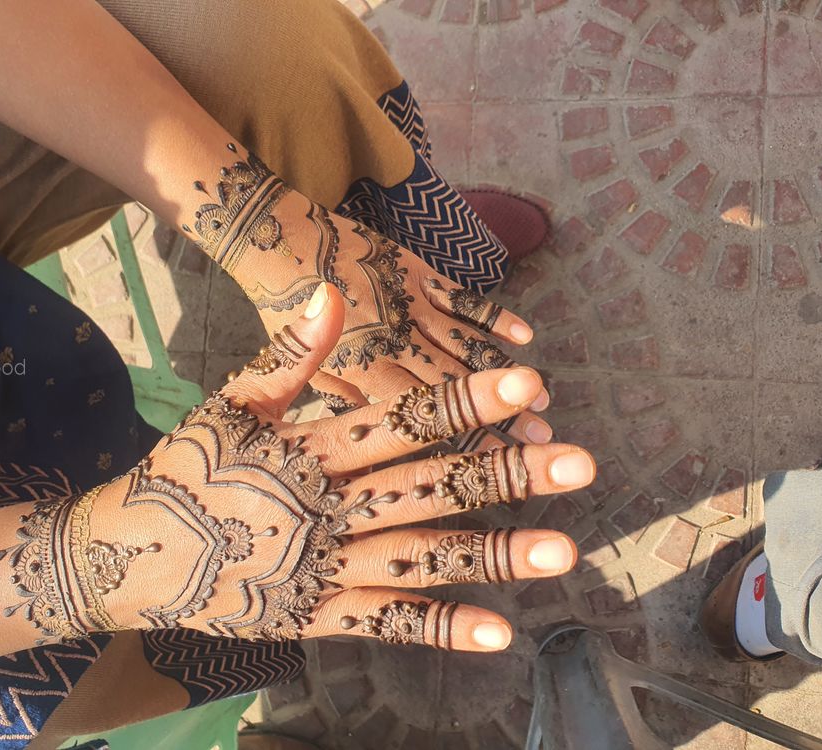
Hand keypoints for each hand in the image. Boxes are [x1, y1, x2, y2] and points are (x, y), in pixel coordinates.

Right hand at [0, 284, 595, 651]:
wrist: (125, 552)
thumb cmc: (186, 468)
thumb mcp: (231, 401)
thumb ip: (289, 353)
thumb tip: (333, 293)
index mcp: (308, 448)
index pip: (400, 421)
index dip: (464, 403)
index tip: (526, 387)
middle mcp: (324, 508)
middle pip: (427, 488)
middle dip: (505, 474)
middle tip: (579, 464)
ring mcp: (320, 567)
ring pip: (419, 557)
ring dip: (494, 555)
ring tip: (564, 552)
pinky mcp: (312, 617)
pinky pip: (382, 622)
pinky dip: (438, 628)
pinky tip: (498, 631)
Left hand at [233, 191, 551, 445]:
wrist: (278, 241)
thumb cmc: (283, 309)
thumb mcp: (300, 365)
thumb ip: (343, 398)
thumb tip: (376, 430)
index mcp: (361, 371)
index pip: (419, 417)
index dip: (460, 440)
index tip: (496, 465)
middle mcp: (392, 342)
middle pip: (454, 386)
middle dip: (501, 415)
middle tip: (543, 441)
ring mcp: (408, 306)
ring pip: (464, 345)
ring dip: (505, 372)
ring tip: (542, 398)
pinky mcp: (416, 274)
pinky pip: (460, 298)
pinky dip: (493, 315)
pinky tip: (524, 336)